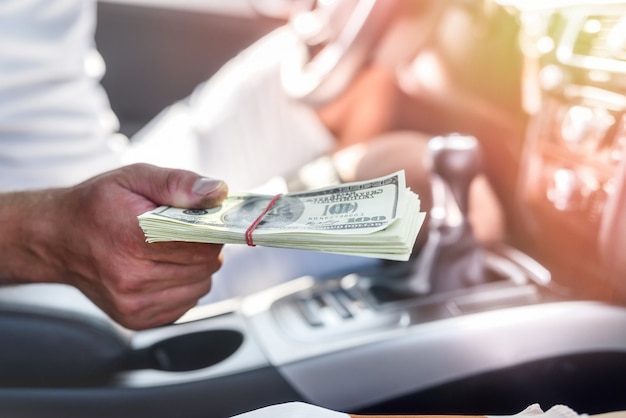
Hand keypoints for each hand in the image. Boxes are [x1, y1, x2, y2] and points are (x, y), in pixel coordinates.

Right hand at [1, 163, 227, 329]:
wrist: (57, 239)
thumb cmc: (97, 206)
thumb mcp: (135, 178)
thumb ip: (178, 183)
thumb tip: (217, 192)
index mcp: (133, 239)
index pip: (202, 243)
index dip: (212, 229)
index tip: (205, 220)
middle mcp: (131, 278)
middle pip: (205, 266)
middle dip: (205, 247)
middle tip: (186, 232)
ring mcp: (133, 303)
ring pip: (200, 286)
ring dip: (196, 268)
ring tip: (171, 250)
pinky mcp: (136, 319)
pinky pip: (186, 303)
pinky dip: (183, 286)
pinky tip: (162, 269)